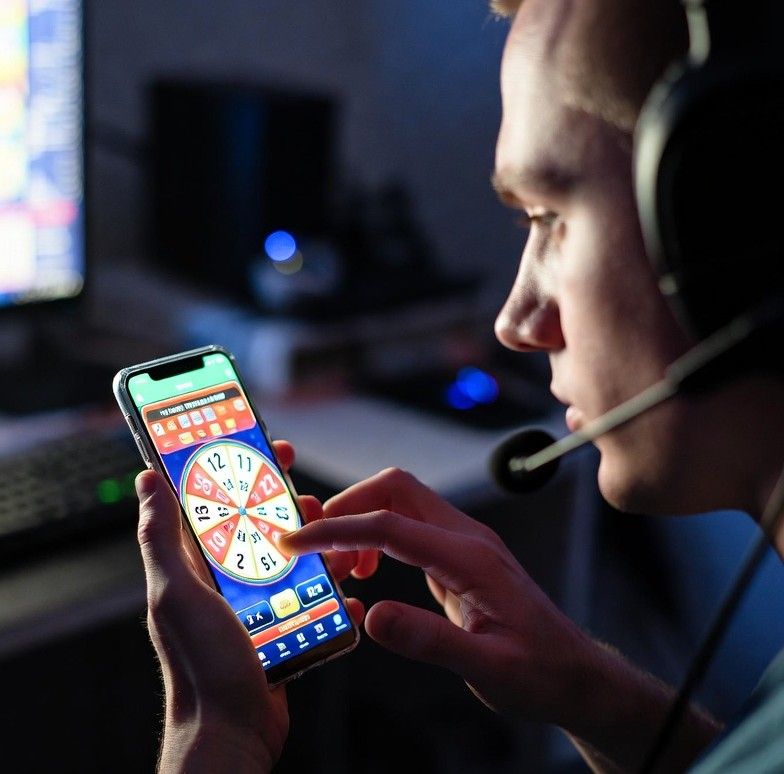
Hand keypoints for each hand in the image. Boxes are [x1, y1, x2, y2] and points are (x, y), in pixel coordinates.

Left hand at [135, 440, 330, 772]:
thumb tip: (148, 480)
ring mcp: (256, 604)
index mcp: (195, 565)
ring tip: (339, 545)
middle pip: (261, 525)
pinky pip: (312, 599)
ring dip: (319, 547)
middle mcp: (224, 580)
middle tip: (309, 496)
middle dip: (287, 505)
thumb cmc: (199, 666)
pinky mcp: (283, 627)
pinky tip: (347, 595)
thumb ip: (161, 538)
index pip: (215, 502)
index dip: (237, 471)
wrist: (232, 733)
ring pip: (293, 558)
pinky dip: (332, 594)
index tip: (263, 447)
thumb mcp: (175, 592)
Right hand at [280, 467, 591, 725]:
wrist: (575, 674)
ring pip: (401, 504)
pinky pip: (409, 529)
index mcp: (470, 557)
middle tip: (313, 545)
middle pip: (396, 489)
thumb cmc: (540, 673)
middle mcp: (466, 538)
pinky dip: (377, 539)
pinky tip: (368, 573)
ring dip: (361, 522)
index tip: (296, 543)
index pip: (390, 525)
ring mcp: (464, 543)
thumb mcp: (488, 668)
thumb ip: (431, 641)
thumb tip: (371, 616)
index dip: (337, 530)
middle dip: (348, 507)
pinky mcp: (459, 556)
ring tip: (340, 568)